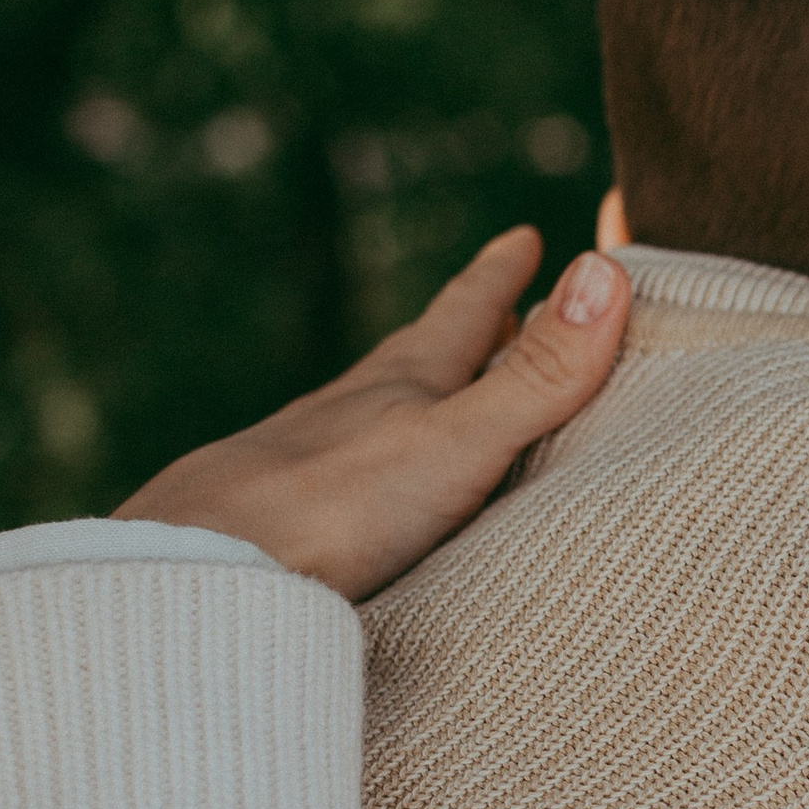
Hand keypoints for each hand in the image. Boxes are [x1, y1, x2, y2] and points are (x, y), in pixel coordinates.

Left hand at [115, 225, 629, 601]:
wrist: (204, 571)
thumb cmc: (336, 504)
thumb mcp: (459, 439)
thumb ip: (534, 376)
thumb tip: (604, 275)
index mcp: (400, 386)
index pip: (463, 315)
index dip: (498, 278)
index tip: (527, 237)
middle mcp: (349, 415)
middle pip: (415, 360)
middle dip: (460, 333)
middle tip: (494, 305)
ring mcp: (307, 467)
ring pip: (370, 421)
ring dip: (410, 407)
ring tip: (431, 403)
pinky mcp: (282, 528)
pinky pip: (342, 488)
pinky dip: (371, 476)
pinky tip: (364, 500)